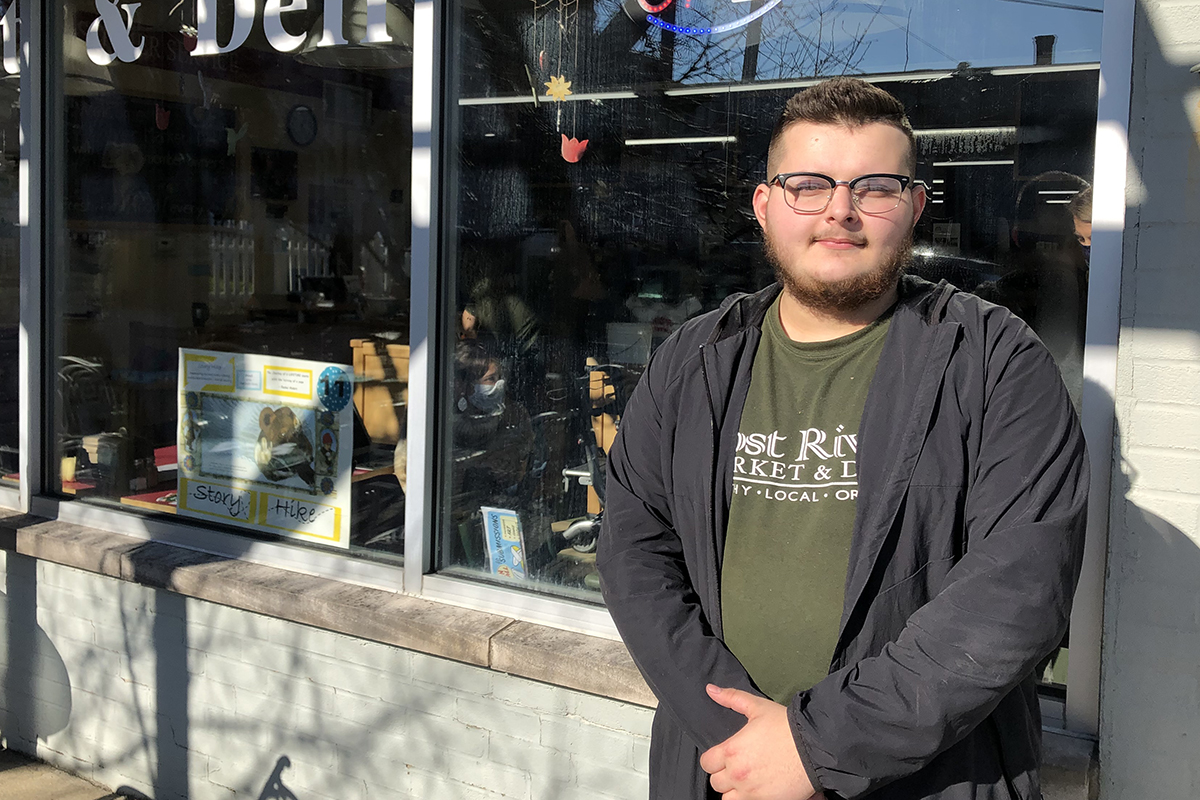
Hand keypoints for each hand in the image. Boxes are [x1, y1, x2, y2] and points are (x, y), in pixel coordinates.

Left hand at [698, 685, 821, 799]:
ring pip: (728, 798)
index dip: (713, 759)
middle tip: (738, 767)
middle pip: (716, 782)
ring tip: (746, 780)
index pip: (707, 763)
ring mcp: (751, 792)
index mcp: (731, 751)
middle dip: (724, 774)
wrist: (815, 748)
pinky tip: (757, 788)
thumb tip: (711, 690)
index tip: (723, 756)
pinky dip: (748, 798)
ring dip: (734, 790)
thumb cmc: (787, 727)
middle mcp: (737, 774)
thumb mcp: (758, 707)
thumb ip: (731, 698)